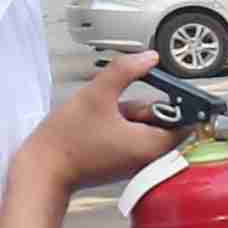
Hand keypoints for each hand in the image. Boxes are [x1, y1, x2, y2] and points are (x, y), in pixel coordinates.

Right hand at [25, 55, 179, 191]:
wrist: (41, 170)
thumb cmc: (66, 141)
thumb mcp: (97, 94)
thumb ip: (125, 70)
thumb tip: (149, 57)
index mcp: (151, 146)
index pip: (186, 122)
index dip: (176, 101)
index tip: (162, 88)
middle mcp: (147, 159)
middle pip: (161, 123)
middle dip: (140, 107)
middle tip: (117, 106)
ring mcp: (132, 162)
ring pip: (141, 127)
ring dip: (124, 114)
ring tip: (100, 117)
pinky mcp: (118, 162)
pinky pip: (127, 136)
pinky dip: (115, 125)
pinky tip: (95, 125)